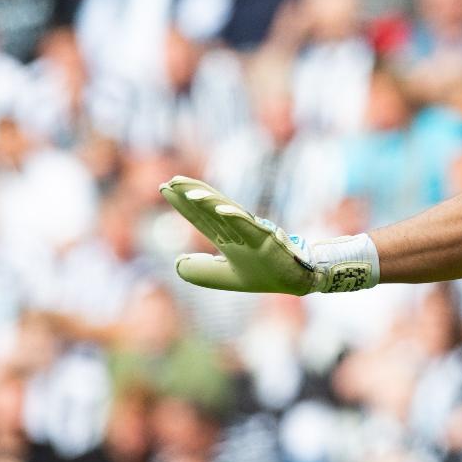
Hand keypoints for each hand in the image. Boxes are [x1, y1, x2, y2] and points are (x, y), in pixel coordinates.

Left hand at [160, 176, 377, 295]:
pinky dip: (235, 217)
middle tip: (171, 180)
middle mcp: (238, 229)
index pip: (201, 216)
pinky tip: (220, 210)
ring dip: (209, 201)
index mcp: (227, 236)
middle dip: (191, 193)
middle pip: (211, 207)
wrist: (297, 280)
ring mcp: (253, 232)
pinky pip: (250, 226)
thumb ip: (202, 271)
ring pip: (228, 211)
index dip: (182, 203)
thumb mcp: (225, 277)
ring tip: (189, 192)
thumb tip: (176, 263)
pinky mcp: (267, 239)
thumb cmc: (264, 275)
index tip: (164, 188)